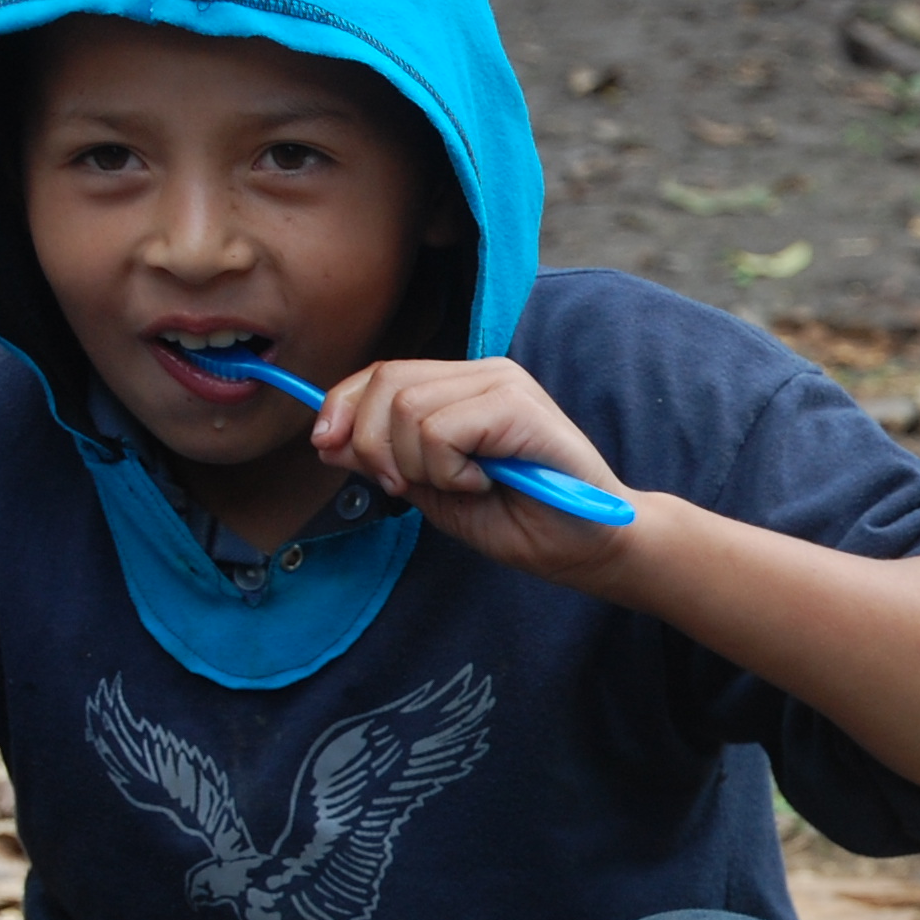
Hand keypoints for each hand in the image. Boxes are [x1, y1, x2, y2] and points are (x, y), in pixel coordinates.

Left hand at [311, 358, 633, 583]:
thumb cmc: (525, 522)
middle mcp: (482, 372)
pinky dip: (447, 470)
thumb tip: (329, 439)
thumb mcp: (437, 494)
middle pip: (386, 382)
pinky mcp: (518, 406)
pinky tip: (482, 482)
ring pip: (408, 409)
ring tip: (462, 486)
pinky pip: (441, 430)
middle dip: (374, 446)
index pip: (381, 373)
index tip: (327, 448)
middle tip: (407, 487)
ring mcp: (503, 384)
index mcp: (462, 387)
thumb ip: (388, 462)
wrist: (593, 547)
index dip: (342, 407)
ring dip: (419, 466)